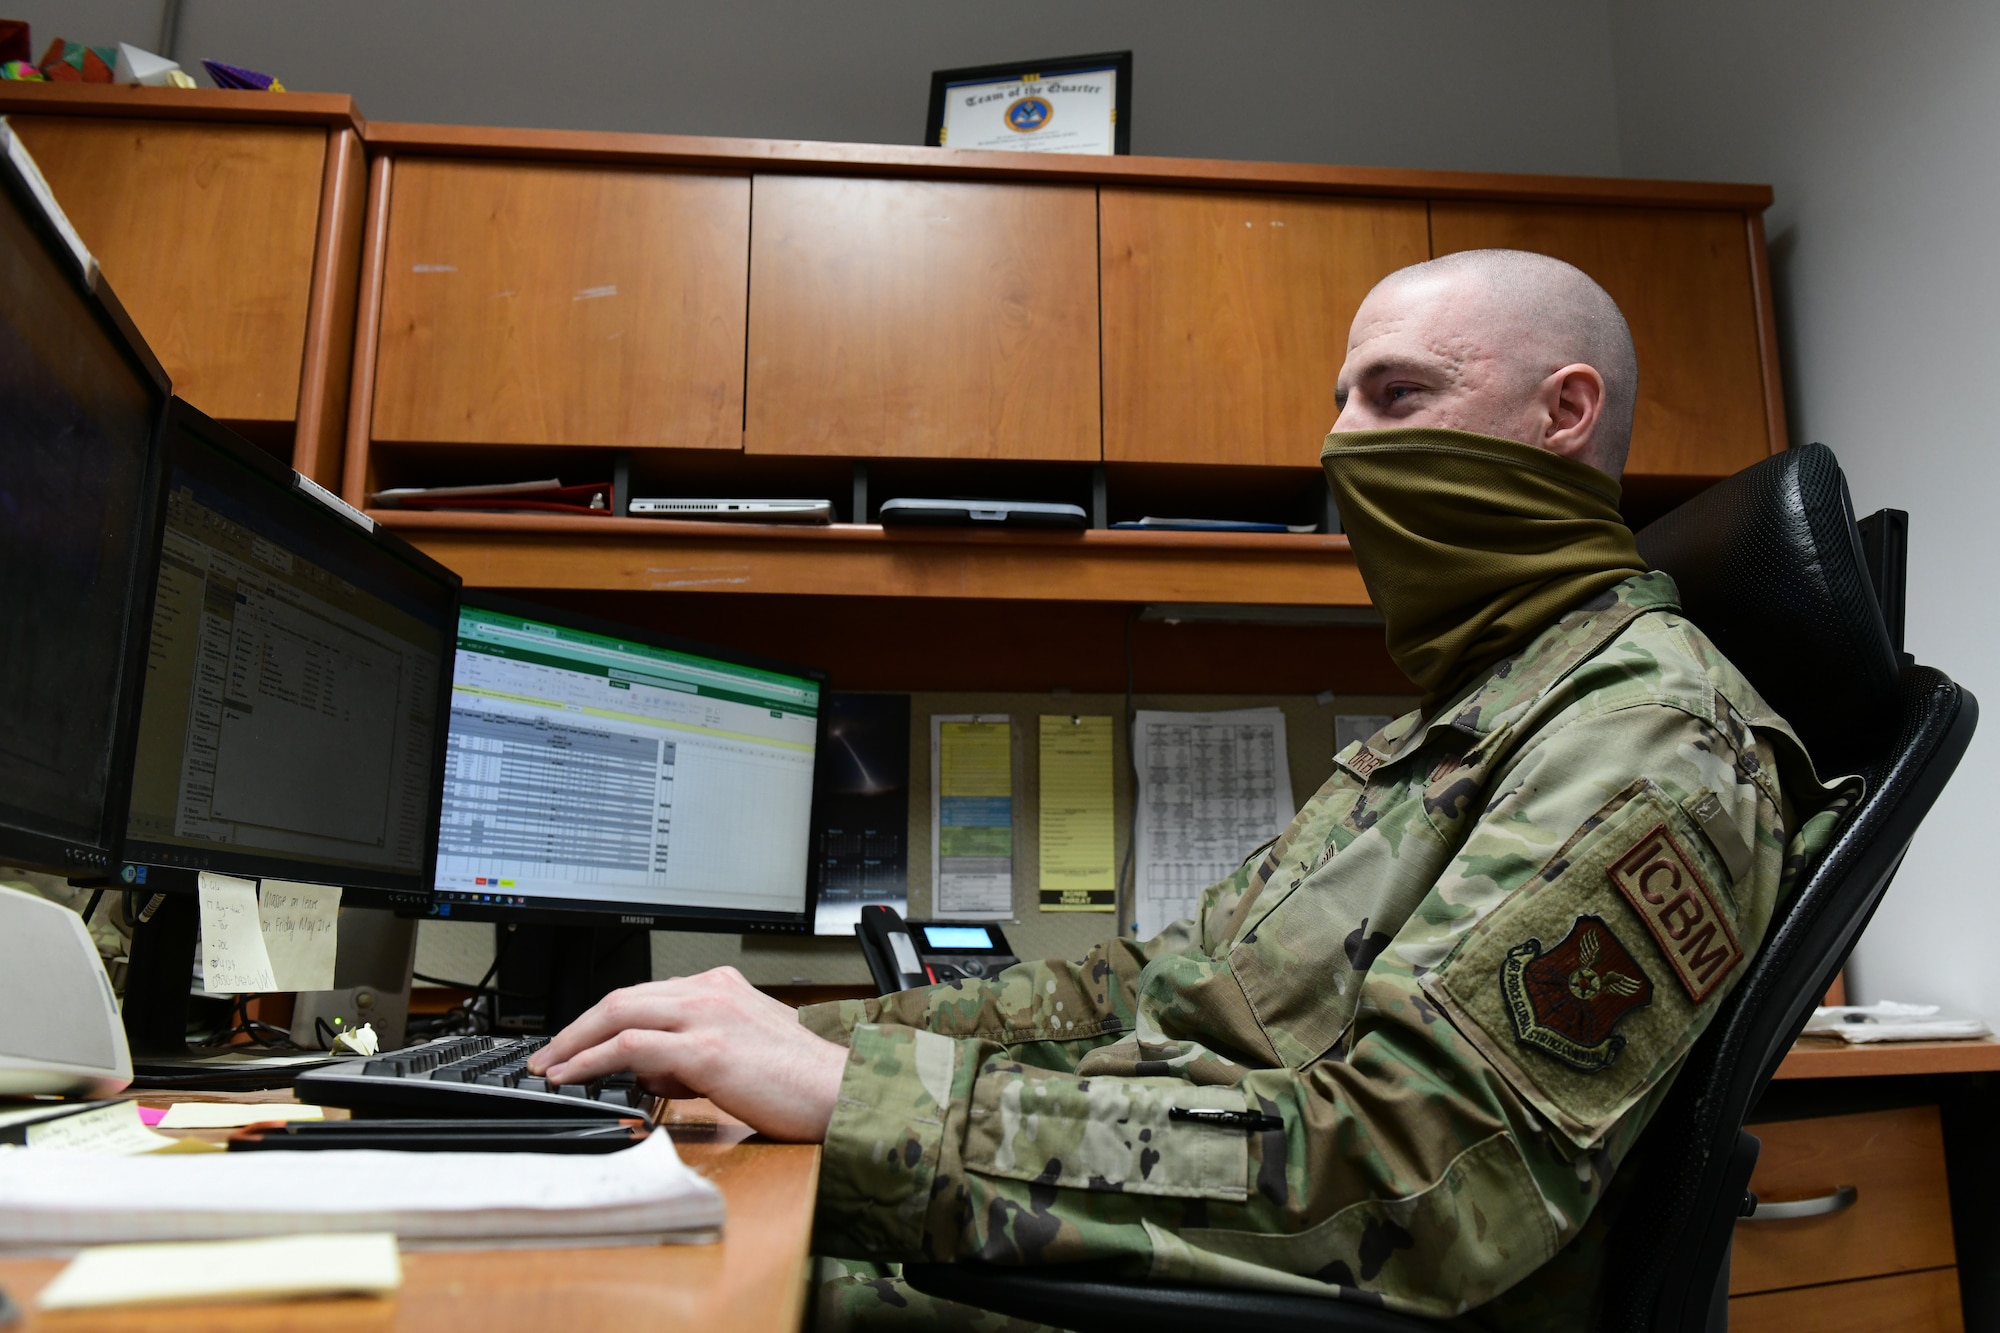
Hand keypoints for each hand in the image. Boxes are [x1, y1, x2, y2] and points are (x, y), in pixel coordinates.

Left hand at [526, 967, 847, 1141]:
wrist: (843, 1092)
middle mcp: (710, 991)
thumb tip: (653, 1071)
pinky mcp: (705, 1049)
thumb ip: (696, 1050)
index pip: (645, 994)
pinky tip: (575, 1076)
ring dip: (574, 1042)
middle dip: (575, 1027)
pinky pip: (631, 1046)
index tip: (576, 1041)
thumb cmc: (802, 1080)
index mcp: (721, 986)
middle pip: (621, 997)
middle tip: (547, 1055)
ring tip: (550, 1069)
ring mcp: (707, 1015)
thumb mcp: (743, 1049)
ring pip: (618, 1013)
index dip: (601, 1019)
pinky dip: (593, 1060)